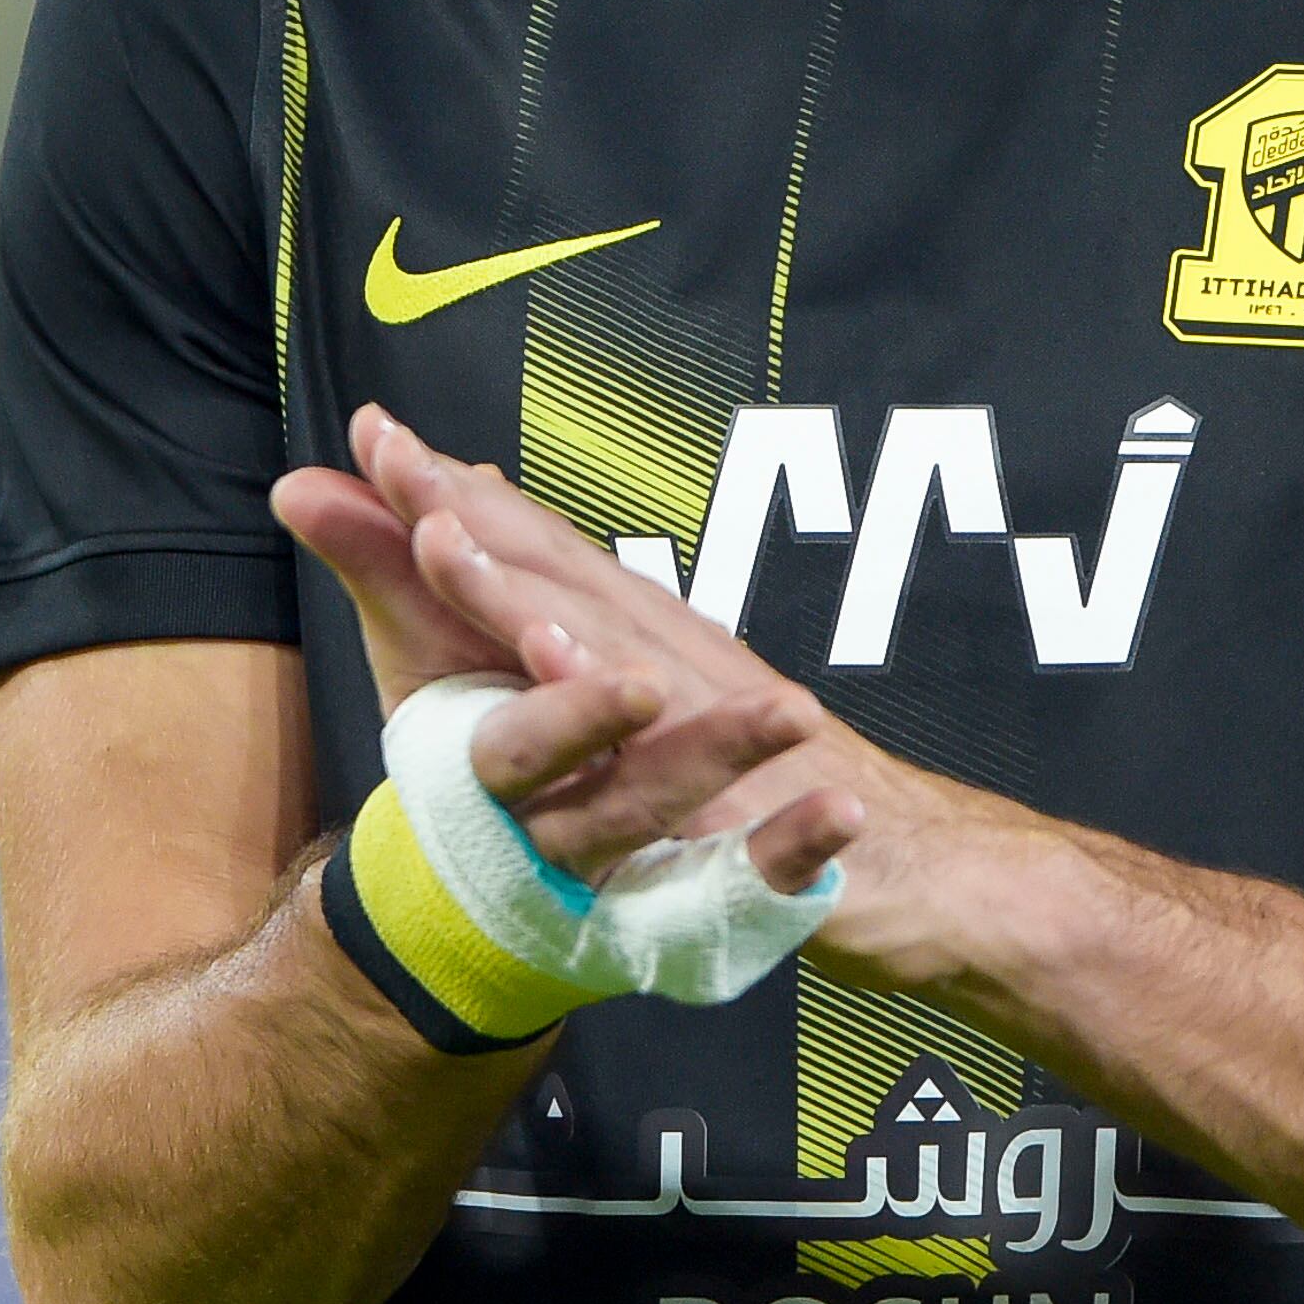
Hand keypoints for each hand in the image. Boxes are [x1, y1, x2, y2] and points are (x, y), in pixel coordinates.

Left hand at [331, 411, 1030, 977]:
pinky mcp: (778, 815)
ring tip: (450, 549)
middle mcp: (687, 667)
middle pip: (566, 578)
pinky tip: (622, 706)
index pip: (544, 556)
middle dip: (470, 514)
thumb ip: (567, 671)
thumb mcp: (655, 734)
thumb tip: (478, 612)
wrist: (933, 872)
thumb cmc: (780, 789)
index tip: (370, 430)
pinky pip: (715, 761)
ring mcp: (734, 732)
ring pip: (626, 658)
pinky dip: (681, 730)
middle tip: (387, 453)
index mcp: (650, 646)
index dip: (457, 497)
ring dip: (536, 595)